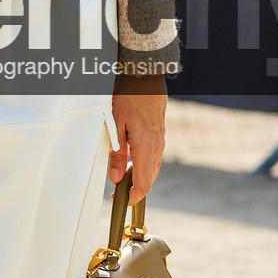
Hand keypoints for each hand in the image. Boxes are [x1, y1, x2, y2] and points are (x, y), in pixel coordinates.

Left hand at [109, 77, 165, 204]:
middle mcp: (157, 147)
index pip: (144, 183)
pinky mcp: (160, 134)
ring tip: (122, 176)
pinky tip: (132, 160)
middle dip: (134, 188)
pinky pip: (154, 156)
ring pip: (152, 167)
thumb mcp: (115, 124)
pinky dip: (144, 164)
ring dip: (139, 176)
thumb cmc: (129, 96)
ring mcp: (161, 140)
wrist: (146, 76)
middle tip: (117, 191)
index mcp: (147, 147)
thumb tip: (116, 178)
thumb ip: (117, 154)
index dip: (133, 197)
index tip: (121, 201)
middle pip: (149, 178)